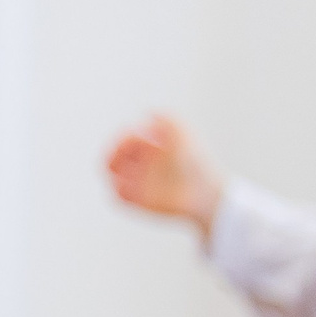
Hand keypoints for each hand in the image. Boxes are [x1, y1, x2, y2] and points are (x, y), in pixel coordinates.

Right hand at [107, 115, 224, 229]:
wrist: (205, 192)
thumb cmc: (196, 162)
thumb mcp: (183, 132)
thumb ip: (166, 118)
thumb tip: (146, 114)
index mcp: (155, 149)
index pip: (130, 139)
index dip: (124, 135)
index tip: (130, 134)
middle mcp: (147, 166)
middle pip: (118, 156)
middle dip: (112, 152)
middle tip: (118, 151)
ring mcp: (143, 184)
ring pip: (114, 175)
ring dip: (110, 169)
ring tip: (116, 168)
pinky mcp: (141, 202)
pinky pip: (118, 197)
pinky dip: (116, 190)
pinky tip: (123, 184)